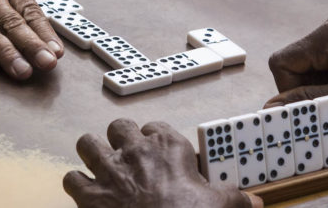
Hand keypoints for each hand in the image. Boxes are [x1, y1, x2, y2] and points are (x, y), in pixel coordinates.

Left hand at [63, 119, 260, 207]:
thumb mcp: (219, 207)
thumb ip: (235, 199)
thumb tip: (255, 202)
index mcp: (169, 147)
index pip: (157, 127)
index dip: (156, 139)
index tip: (160, 151)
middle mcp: (136, 151)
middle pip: (119, 127)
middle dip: (121, 139)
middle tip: (128, 156)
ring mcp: (109, 170)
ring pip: (88, 143)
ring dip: (92, 153)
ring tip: (100, 165)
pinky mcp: (90, 194)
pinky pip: (72, 177)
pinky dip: (76, 184)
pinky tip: (85, 191)